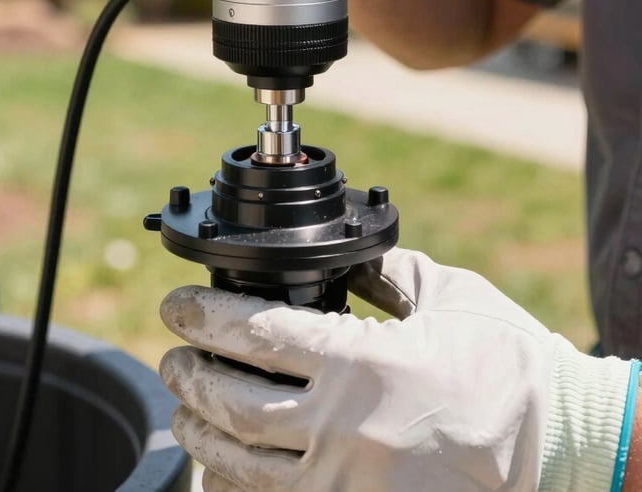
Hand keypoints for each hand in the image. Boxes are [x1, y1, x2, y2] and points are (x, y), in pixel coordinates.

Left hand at [159, 248, 633, 490]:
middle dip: (189, 372)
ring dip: (200, 429)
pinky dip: (236, 480)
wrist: (558, 443)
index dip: (204, 315)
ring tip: (183, 406)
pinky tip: (223, 461)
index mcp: (363, 361)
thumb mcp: (444, 295)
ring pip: (243, 459)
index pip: (257, 331)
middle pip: (234, 399)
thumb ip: (384, 272)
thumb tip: (346, 260)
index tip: (177, 304)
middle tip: (172, 353)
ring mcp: (345, 483)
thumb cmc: (504, 363)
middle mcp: (344, 426)